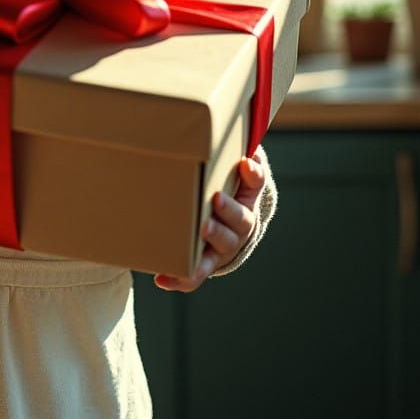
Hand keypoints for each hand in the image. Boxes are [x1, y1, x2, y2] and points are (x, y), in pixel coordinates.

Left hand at [154, 152, 265, 292]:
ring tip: (194, 238)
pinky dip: (181, 277)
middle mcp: (240, 224)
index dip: (252, 175)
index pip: (256, 183)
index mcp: (248, 196)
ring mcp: (223, 246)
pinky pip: (195, 274)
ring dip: (206, 247)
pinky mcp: (205, 261)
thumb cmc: (222, 186)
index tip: (244, 163)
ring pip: (219, 251)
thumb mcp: (228, 166)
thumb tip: (237, 140)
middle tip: (215, 200)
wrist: (225, 222)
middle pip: (240, 221)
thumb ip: (230, 151)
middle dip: (227, 211)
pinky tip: (162, 278)